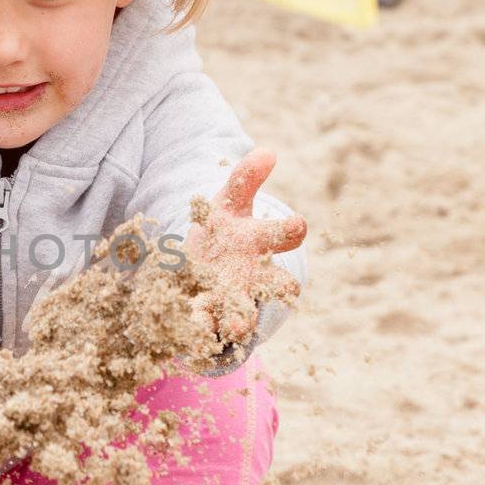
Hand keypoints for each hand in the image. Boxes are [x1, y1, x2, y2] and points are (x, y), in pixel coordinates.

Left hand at [183, 149, 306, 344]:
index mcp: (262, 242)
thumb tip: (268, 152)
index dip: (292, 230)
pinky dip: (197, 332)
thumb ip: (245, 178)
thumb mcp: (231, 200)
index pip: (288, 234)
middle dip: (278, 284)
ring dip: (238, 320)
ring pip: (243, 316)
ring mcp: (232, 300)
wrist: (202, 266)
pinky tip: (188, 333)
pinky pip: (205, 328)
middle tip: (285, 288)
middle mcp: (256, 276)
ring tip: (233, 325)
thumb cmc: (224, 230)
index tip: (298, 225)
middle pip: (278, 283)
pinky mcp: (206, 318)